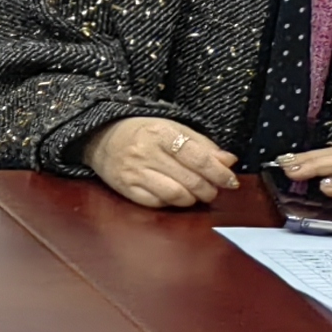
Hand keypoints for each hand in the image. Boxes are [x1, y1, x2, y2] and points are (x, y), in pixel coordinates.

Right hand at [84, 116, 237, 208]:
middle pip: (191, 180)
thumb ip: (203, 144)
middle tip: (214, 188)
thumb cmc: (143, 132)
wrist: (101, 137)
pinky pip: (158, 203)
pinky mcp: (127, 189)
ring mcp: (135, 173)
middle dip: (209, 189)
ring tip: (196, 193)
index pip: (199, 158)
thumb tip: (229, 161)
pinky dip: (173, 203)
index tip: (230, 180)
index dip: (219, 173)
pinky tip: (175, 195)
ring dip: (193, 198)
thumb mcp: (174, 128)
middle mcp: (147, 153)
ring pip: (177, 195)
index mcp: (162, 133)